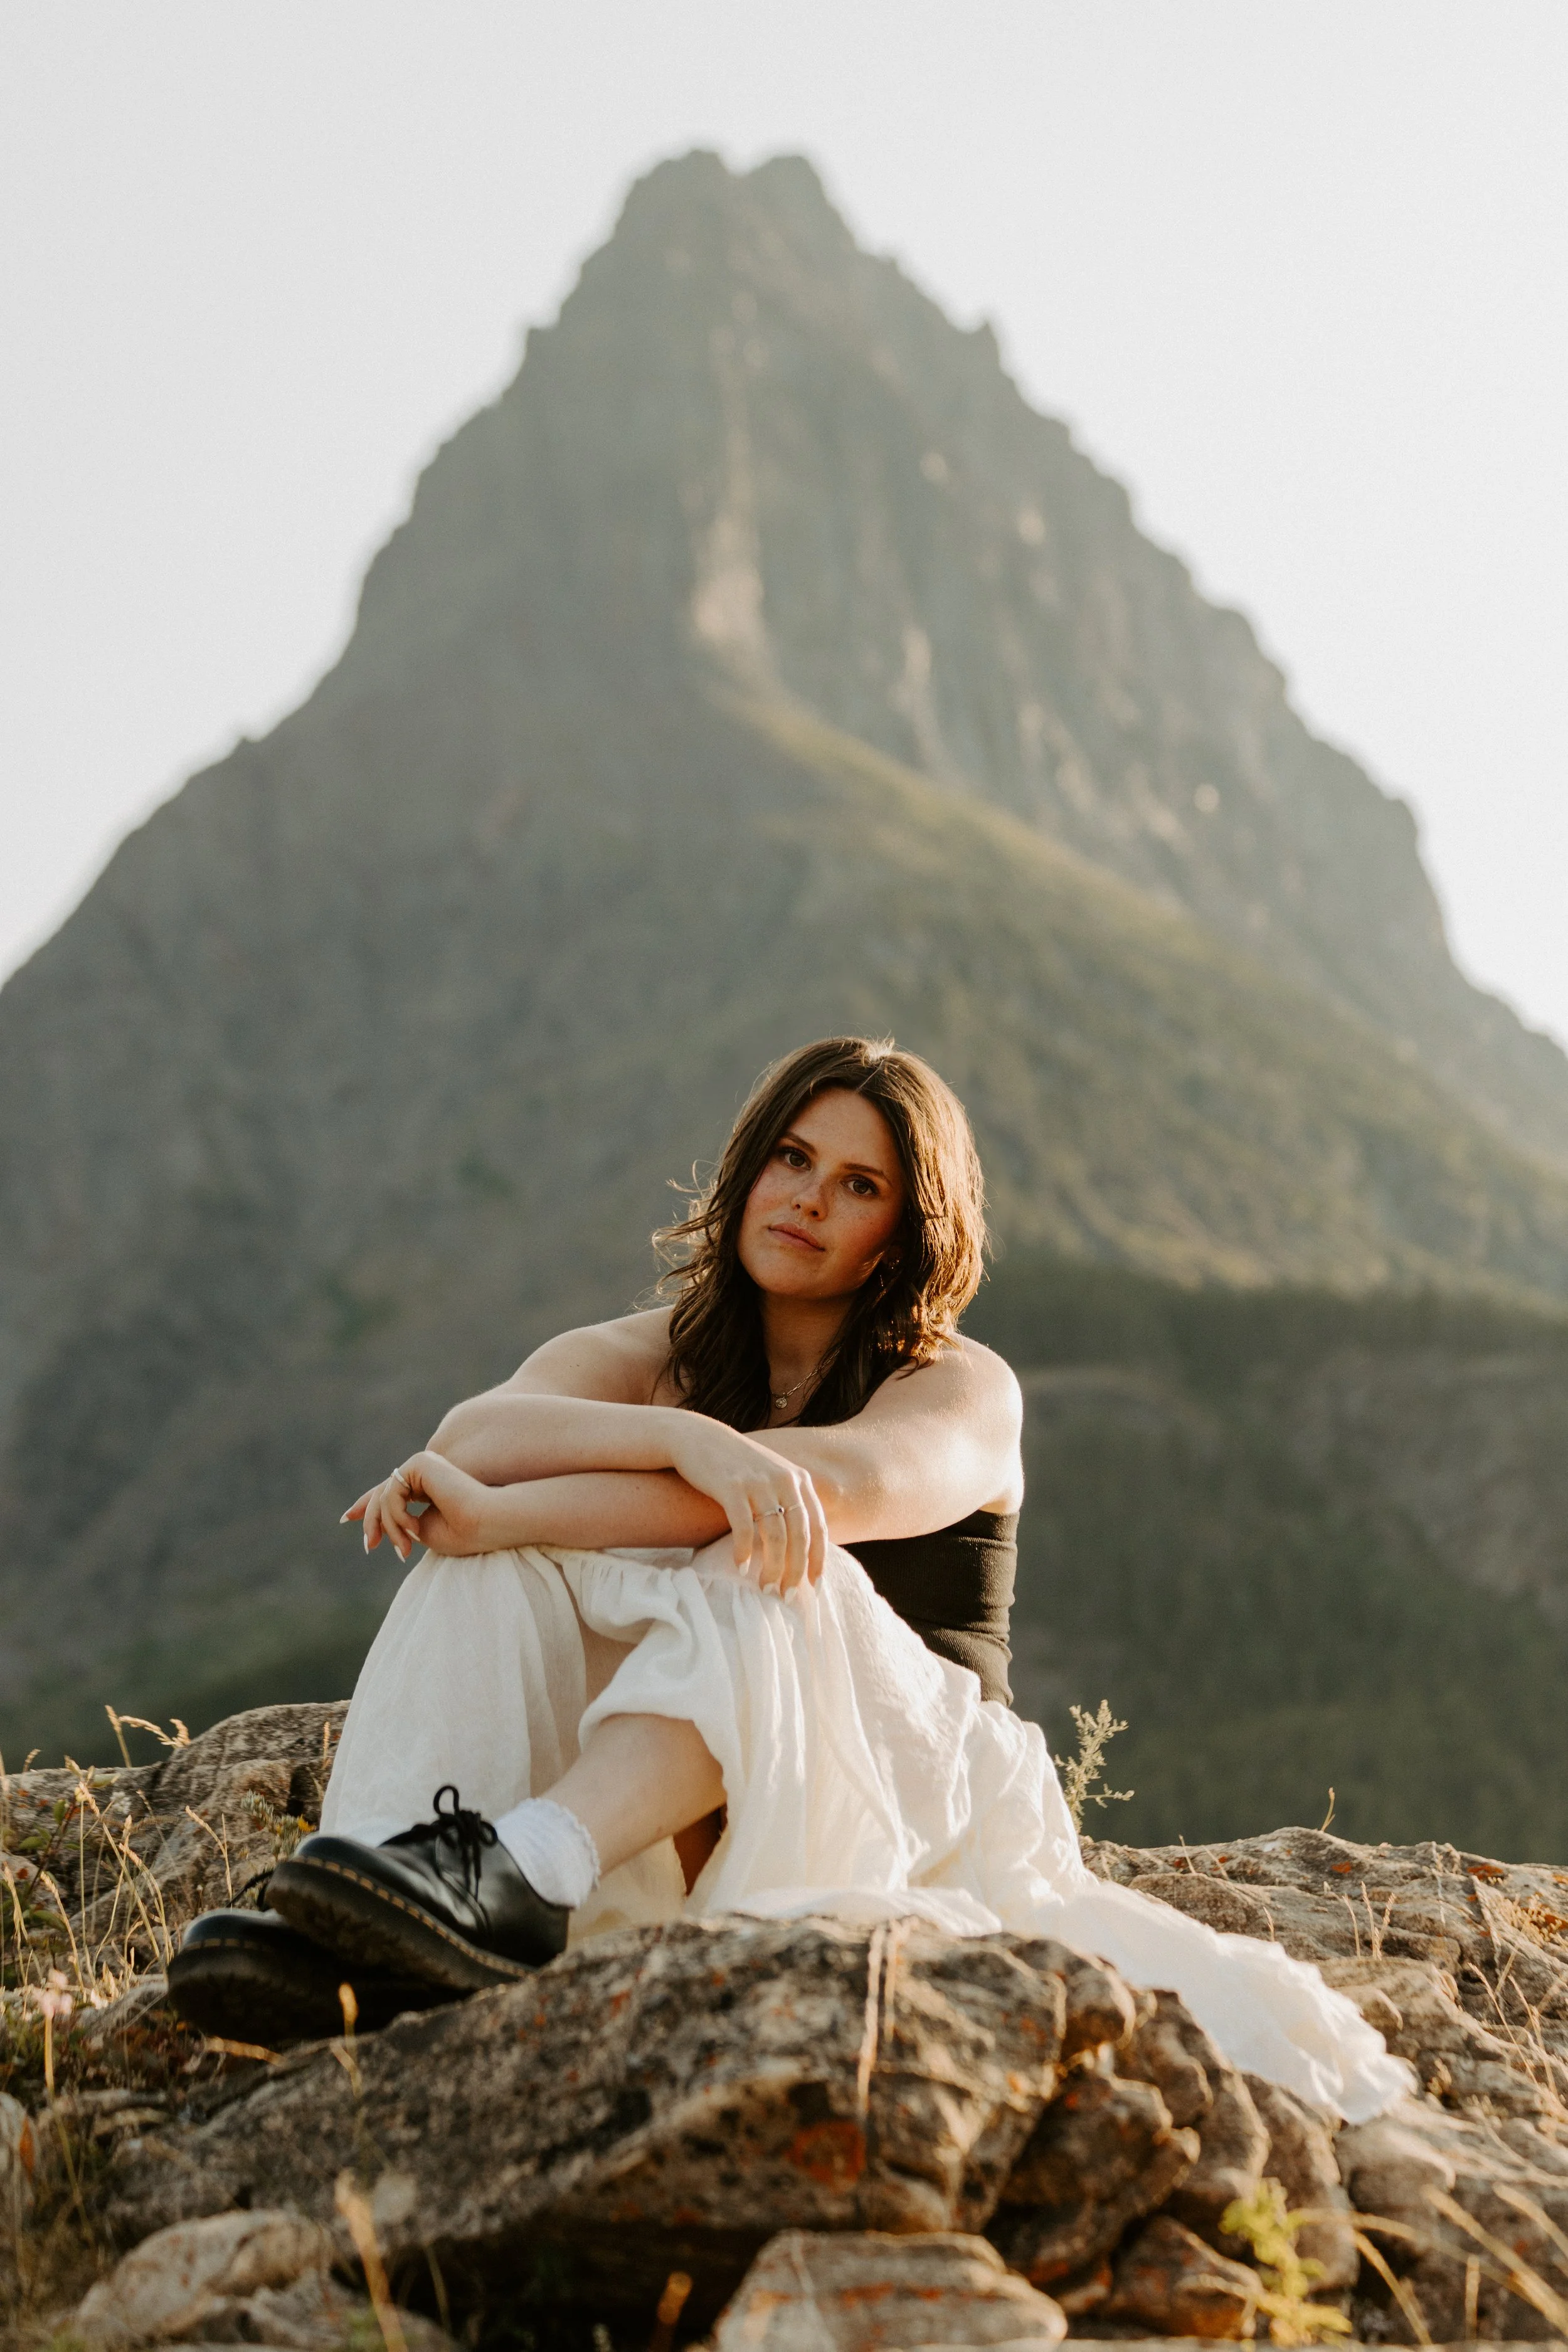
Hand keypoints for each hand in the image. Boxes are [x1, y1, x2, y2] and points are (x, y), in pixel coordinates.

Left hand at [341, 1452, 494, 1560]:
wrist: (486, 1521)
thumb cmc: (465, 1533)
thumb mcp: (426, 1532)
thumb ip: (405, 1522)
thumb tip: (385, 1521)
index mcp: (430, 1489)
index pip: (393, 1493)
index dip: (367, 1505)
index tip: (345, 1519)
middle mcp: (426, 1473)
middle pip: (383, 1495)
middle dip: (372, 1521)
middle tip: (370, 1547)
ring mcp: (424, 1465)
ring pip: (385, 1497)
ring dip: (389, 1527)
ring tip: (405, 1548)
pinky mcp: (420, 1461)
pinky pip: (391, 1492)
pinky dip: (395, 1515)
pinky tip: (412, 1529)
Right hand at [660, 1412, 826, 1593]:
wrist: (699, 1437)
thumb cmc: (737, 1466)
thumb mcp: (772, 1476)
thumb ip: (790, 1502)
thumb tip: (801, 1548)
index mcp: (799, 1479)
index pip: (819, 1527)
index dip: (818, 1559)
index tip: (814, 1586)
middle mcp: (784, 1480)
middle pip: (799, 1536)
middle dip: (795, 1571)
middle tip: (787, 1596)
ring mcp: (758, 1483)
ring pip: (775, 1536)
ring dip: (771, 1567)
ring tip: (765, 1588)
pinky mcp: (731, 1487)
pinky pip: (743, 1527)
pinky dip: (743, 1551)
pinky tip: (740, 1568)